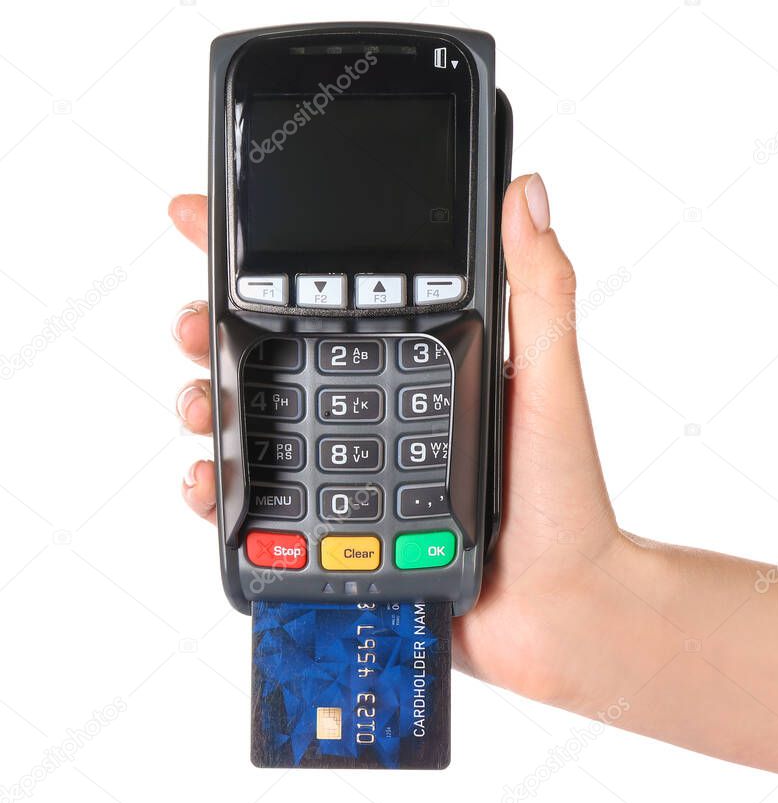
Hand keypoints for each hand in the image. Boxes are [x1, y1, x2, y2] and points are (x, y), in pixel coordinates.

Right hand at [171, 174, 637, 711]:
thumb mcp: (551, 382)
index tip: (199, 219)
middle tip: (189, 325)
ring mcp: (349, 469)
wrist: (559, 610)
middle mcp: (374, 409)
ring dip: (207, 404)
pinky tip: (209, 482)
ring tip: (197, 404)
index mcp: (415, 362)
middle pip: (272, 357)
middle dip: (212, 330)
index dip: (262, 258)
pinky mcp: (333, 531)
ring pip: (254, 425)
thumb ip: (540, 292)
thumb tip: (529, 192)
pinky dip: (220, 491)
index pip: (332, 295)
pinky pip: (259, 507)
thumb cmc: (563, 497)